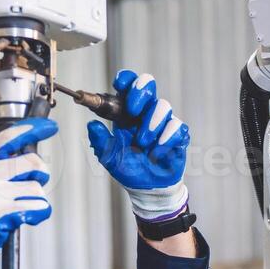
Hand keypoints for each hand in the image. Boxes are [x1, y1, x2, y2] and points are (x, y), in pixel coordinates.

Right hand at [0, 118, 56, 268]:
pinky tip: (32, 218)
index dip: (31, 130)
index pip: (7, 138)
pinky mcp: (2, 213)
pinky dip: (41, 213)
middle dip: (41, 172)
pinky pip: (37, 207)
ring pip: (36, 188)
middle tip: (37, 181)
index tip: (49, 128)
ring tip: (24, 209)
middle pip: (30, 162)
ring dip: (37, 199)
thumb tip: (29, 160)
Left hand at [87, 70, 190, 218]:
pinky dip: (166, 138)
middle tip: (132, 109)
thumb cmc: (130, 170)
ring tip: (143, 143)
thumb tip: (91, 125)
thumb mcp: (109, 157)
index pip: (129, 85)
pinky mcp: (178, 134)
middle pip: (149, 84)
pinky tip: (157, 152)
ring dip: (151, 123)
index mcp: (128, 113)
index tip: (118, 85)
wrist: (148, 189)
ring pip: (163, 106)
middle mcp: (146, 113)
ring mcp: (163, 122)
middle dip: (140, 92)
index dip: (126, 79)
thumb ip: (100, 141)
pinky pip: (176, 126)